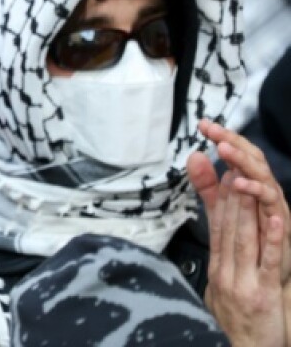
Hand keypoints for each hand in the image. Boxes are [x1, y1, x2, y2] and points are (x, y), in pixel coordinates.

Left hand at [190, 120, 290, 284]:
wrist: (272, 282)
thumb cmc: (252, 241)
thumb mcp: (225, 210)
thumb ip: (209, 185)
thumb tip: (194, 155)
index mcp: (255, 187)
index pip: (240, 156)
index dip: (225, 139)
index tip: (204, 125)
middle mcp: (268, 197)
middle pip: (255, 166)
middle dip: (237, 149)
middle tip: (218, 138)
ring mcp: (278, 216)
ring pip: (267, 190)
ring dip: (250, 174)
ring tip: (230, 163)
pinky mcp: (284, 239)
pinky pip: (278, 223)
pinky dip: (269, 210)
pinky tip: (257, 200)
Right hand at [204, 173, 286, 346]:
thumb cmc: (234, 324)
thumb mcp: (220, 287)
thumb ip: (219, 256)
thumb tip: (212, 234)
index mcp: (218, 269)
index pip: (219, 226)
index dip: (222, 196)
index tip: (225, 169)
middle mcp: (226, 272)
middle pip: (228, 226)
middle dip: (230, 193)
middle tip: (231, 162)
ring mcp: (243, 283)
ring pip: (244, 239)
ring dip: (245, 209)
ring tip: (247, 181)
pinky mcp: (262, 296)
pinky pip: (267, 264)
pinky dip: (270, 241)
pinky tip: (273, 221)